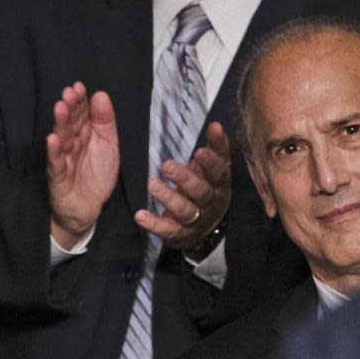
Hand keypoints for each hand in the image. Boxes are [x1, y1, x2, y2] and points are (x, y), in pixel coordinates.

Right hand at [47, 82, 118, 249]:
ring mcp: (63, 160)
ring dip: (60, 124)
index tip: (79, 86)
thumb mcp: (109, 145)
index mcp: (84, 135)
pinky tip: (52, 139)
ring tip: (60, 107)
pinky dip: (54, 152)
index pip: (81, 114)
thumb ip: (105, 122)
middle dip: (70, 108)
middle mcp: (72, 144)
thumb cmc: (97, 173)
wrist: (89, 206)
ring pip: (62, 139)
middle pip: (70, 124)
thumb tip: (101, 95)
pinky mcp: (58, 177)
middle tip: (69, 92)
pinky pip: (56, 164)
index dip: (80, 101)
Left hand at [135, 122, 231, 251]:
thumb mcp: (214, 168)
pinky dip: (154, 223)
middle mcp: (210, 202)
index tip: (199, 151)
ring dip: (168, 198)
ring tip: (152, 184)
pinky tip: (140, 215)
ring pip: (185, 210)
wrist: (207, 225)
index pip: (219, 172)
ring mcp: (196, 219)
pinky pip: (168, 230)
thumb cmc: (206, 186)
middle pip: (202, 191)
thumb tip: (215, 124)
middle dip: (186, 179)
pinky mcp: (180, 234)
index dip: (211, 162)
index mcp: (219, 183)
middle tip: (167, 165)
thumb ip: (215, 147)